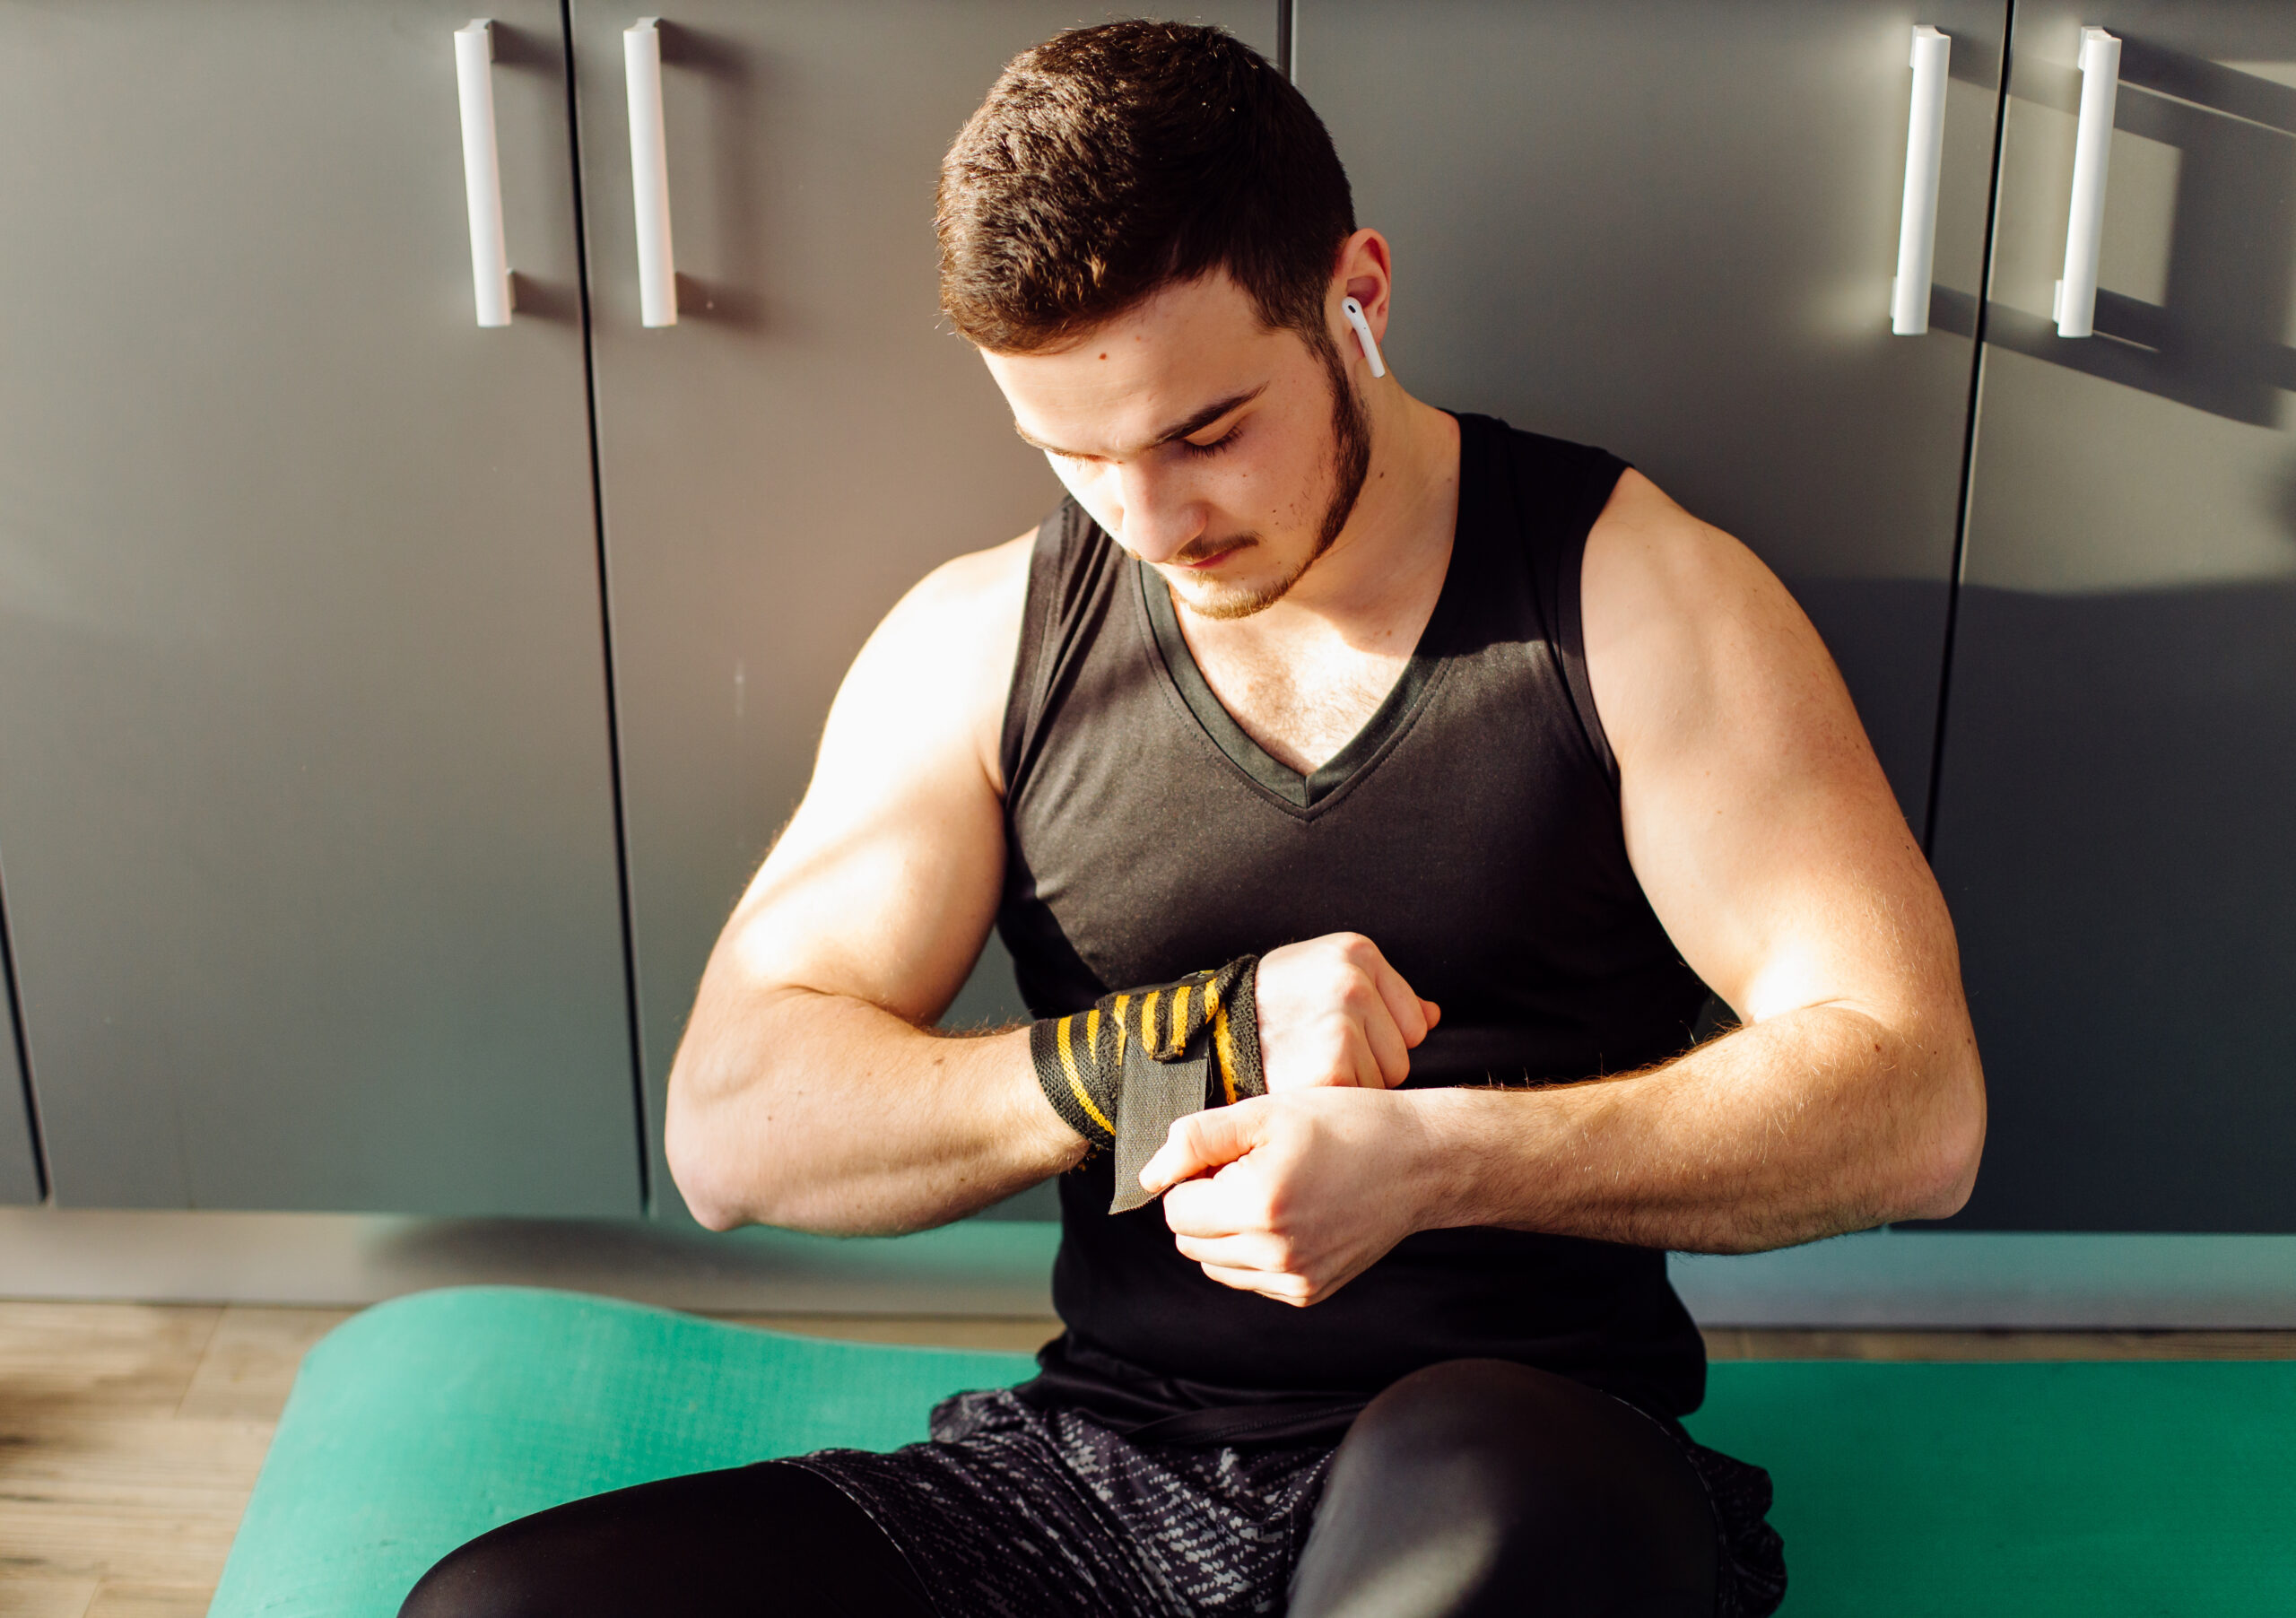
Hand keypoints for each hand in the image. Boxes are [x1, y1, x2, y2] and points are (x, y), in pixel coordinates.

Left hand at [1141, 1089, 1436, 1305]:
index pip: (1176, 1208)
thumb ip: (1197, 1139)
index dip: (1194, 1176)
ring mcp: (1294, 1280)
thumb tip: (1149, 1175)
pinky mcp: (1310, 1292)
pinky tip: (1290, 1216)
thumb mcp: (1267, 1112)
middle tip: (1250, 1169)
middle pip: (1190, 1241)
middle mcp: (1274, 1254)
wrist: (1419, 1162)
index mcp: (1257, 1206)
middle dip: (1205, 1205)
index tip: (1229, 1155)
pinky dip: (1255, 1252)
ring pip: (1216, 1265)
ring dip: (1225, 1231)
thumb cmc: (1347, 1126)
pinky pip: (1251, 1279)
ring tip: (1270, 1191)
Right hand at [1254, 932, 1438, 1092]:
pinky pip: (1361, 1097)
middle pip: (1402, 1051)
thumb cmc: (1267, 1005)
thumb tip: (1434, 1014)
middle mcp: (1353, 984)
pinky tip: (1306, 1081)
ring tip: (1309, 1063)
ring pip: (1385, 1078)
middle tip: (1319, 1051)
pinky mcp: (1331, 1068)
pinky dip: (1337, 1099)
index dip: (1379, 1035)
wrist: (1211, 1033)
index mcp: (1356, 952)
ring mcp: (1343, 1025)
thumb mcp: (1320, 971)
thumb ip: (1383, 991)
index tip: (1338, 1032)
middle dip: (1370, 1061)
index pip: (1414, 1018)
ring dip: (1354, 1082)